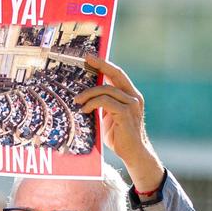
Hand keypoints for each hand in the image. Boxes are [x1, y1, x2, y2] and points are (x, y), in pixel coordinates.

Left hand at [77, 57, 160, 188]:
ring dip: (88, 94)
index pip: (118, 75)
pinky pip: (105, 102)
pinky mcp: (125, 113)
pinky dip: (92, 103)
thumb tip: (87, 94)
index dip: (105, 64)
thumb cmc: (119, 136)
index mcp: (131, 95)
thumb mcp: (109, 116)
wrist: (133, 153)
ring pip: (106, 89)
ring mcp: (131, 104)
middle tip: (86, 60)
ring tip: (77, 101)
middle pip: (116, 74)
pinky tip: (85, 110)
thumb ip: (104, 104)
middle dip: (101, 64)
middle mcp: (133, 97)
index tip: (91, 57)